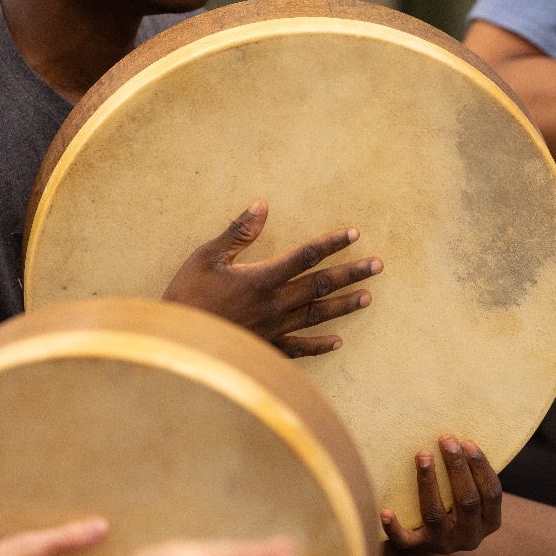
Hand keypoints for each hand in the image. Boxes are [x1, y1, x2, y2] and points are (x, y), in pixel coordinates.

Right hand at [163, 199, 383, 357]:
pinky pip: (300, 349)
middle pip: (321, 285)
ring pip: (317, 315)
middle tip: (378, 265)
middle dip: (352, 273)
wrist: (177, 346)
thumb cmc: (186, 297)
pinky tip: (338, 342)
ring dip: (344, 305)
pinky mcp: (268, 350)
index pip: (305, 255)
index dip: (332, 243)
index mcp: (261, 278)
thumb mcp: (205, 257)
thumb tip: (262, 205)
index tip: (354, 234)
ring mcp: (274, 330)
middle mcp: (274, 304)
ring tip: (368, 297)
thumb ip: (237, 233)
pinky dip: (319, 346)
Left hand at [380, 436, 501, 553]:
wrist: (437, 538)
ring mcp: (444, 543)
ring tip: (422, 455)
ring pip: (435, 514)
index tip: (467, 442)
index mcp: (490, 522)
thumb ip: (472, 474)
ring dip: (428, 482)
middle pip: (467, 500)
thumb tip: (458, 437)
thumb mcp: (475, 495)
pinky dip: (394, 527)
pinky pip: (405, 540)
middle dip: (457, 467)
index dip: (481, 467)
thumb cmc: (457, 504)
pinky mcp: (419, 547)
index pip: (492, 493)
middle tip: (446, 440)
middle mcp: (470, 536)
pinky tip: (386, 511)